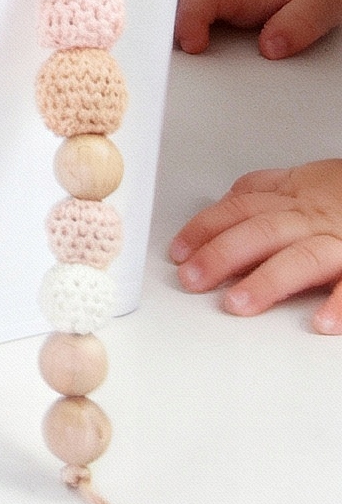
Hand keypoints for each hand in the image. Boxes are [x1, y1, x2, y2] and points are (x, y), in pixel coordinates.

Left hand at [170, 161, 341, 331]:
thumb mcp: (299, 182)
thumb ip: (261, 192)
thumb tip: (223, 202)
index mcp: (290, 198)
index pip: (238, 209)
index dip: (204, 229)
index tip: (178, 252)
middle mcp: (312, 219)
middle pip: (261, 232)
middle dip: (222, 255)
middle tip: (193, 279)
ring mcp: (339, 243)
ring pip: (301, 258)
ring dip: (267, 282)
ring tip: (238, 304)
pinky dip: (340, 303)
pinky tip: (320, 321)